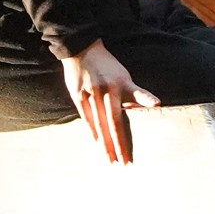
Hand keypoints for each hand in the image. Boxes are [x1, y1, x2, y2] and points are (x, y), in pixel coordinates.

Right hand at [61, 40, 158, 164]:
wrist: (83, 49)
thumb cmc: (107, 66)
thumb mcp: (123, 76)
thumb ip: (130, 95)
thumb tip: (136, 111)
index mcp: (122, 85)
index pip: (129, 114)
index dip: (130, 135)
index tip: (135, 147)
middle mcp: (107, 91)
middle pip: (114, 124)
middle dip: (119, 146)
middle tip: (123, 163)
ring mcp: (92, 94)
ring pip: (100, 125)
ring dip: (105, 144)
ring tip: (110, 159)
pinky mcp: (78, 96)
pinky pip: (86, 118)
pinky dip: (93, 131)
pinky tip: (97, 143)